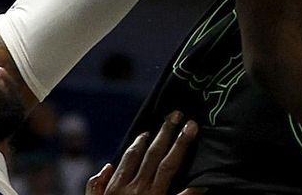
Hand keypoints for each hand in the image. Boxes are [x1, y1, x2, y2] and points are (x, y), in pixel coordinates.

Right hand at [85, 112, 200, 194]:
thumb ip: (96, 189)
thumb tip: (106, 166)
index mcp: (119, 189)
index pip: (134, 157)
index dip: (143, 140)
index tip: (152, 128)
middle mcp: (137, 191)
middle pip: (154, 155)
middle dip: (166, 132)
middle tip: (178, 114)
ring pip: (167, 167)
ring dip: (179, 145)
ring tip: (189, 128)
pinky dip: (194, 191)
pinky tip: (205, 180)